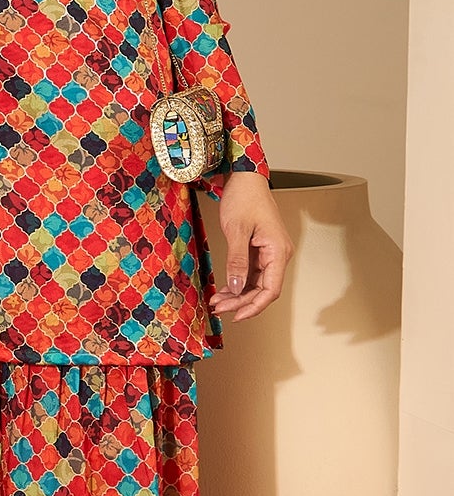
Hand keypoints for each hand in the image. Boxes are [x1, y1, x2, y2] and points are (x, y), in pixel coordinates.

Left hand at [209, 171, 292, 322]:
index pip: (271, 289)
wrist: (245, 178)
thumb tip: (236, 286)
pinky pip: (251, 273)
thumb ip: (237, 260)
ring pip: (256, 283)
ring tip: (217, 302)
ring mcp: (270, 253)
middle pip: (263, 289)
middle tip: (218, 309)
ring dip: (238, 295)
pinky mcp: (260, 250)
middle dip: (241, 302)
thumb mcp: (237, 230)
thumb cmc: (244, 198)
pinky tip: (223, 290)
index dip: (254, 306)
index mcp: (278, 251)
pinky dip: (237, 283)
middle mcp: (278, 254)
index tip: (236, 316)